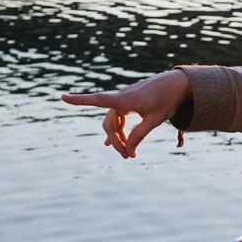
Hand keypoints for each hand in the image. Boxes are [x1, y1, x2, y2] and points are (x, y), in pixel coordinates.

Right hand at [61, 69, 190, 158]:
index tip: (62, 97)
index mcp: (126, 99)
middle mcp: (122, 97)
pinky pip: (119, 117)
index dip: (80, 100)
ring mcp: (125, 99)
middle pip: (109, 123)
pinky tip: (115, 142)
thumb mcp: (156, 120)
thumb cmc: (168, 100)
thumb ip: (139, 134)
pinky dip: (119, 129)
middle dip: (116, 141)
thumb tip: (129, 150)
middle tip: (129, 157)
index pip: (98, 99)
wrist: (179, 84)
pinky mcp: (130, 101)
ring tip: (129, 153)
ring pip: (114, 121)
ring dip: (119, 137)